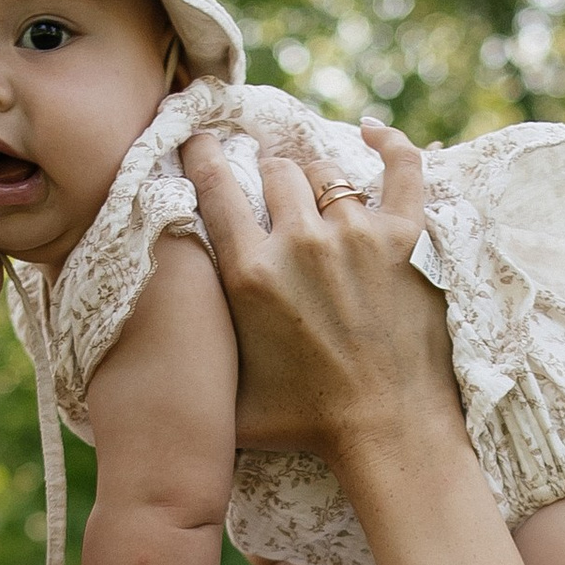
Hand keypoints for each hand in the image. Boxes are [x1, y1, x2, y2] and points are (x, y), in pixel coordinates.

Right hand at [189, 122, 456, 463]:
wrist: (388, 432)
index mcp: (250, 273)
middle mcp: (300, 243)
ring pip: (325, 171)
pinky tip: (372, 133)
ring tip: (316, 195)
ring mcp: (357, 235)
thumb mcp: (229, 395)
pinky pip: (402, 166)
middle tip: (273, 192)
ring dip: (316, 179)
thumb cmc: (307, 424)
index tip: (203, 139)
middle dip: (269, 178)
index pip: (215, 186)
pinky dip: (388, 143)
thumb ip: (200, 354)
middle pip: (275, 173)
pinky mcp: (408, 238)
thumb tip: (157, 344)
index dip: (204, 154)